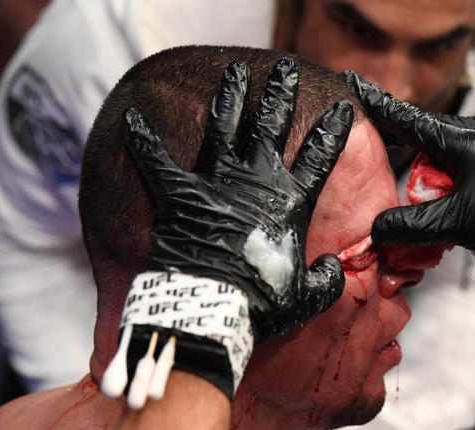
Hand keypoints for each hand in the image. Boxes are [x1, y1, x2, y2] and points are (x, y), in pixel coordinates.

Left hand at [102, 59, 352, 403]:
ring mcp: (213, 183)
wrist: (209, 313)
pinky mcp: (177, 194)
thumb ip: (328, 279)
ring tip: (235, 74)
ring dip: (230, 97)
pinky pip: (154, 161)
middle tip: (285, 71)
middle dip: (280, 94)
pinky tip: (132, 118)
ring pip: (223, 126)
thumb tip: (334, 268)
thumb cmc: (260, 307)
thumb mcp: (309, 298)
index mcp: (289, 204)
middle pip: (270, 126)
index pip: (319, 157)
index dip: (333, 131)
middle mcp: (253, 183)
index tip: (342, 109)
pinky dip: (142, 140)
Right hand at [342, 70, 474, 264]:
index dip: (378, 106)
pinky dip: (452, 182)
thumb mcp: (457, 225)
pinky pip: (464, 163)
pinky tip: (456, 206)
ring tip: (438, 208)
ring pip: (445, 153)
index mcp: (465, 139)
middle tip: (396, 178)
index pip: (409, 119)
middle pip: (426, 139)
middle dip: (409, 161)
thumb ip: (412, 226)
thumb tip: (378, 229)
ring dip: (434, 180)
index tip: (355, 85)